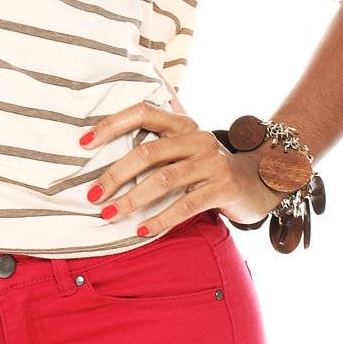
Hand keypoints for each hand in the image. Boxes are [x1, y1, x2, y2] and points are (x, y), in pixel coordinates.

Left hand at [79, 88, 273, 237]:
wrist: (259, 181)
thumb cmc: (208, 167)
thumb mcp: (186, 147)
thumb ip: (159, 140)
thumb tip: (114, 132)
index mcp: (183, 124)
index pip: (143, 112)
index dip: (112, 125)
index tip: (83, 144)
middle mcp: (198, 138)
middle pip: (148, 152)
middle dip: (115, 175)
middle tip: (92, 195)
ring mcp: (212, 163)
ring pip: (164, 181)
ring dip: (132, 200)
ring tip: (108, 214)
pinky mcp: (222, 188)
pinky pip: (185, 205)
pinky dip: (160, 219)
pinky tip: (141, 230)